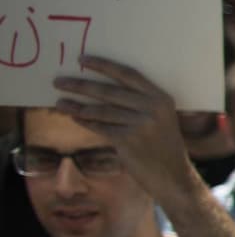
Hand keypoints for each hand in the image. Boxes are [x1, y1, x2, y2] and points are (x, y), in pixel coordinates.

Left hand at [51, 56, 195, 199]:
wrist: (174, 176)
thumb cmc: (163, 146)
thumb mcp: (160, 119)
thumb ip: (139, 103)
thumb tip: (98, 89)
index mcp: (161, 98)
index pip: (128, 75)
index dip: (103, 66)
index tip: (82, 60)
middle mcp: (152, 109)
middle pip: (109, 91)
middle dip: (80, 85)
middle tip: (58, 82)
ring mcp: (141, 125)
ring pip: (100, 111)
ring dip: (77, 107)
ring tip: (60, 103)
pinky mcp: (128, 141)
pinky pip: (101, 128)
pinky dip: (86, 123)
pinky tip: (75, 118)